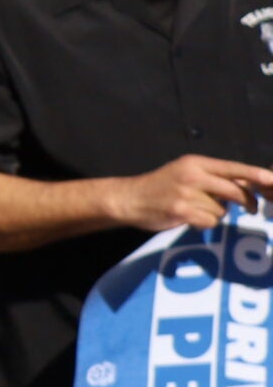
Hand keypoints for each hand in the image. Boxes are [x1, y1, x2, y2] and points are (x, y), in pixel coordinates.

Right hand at [111, 156, 272, 232]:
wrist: (129, 198)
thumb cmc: (161, 186)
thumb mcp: (185, 173)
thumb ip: (212, 177)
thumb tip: (245, 185)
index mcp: (195, 163)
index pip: (232, 168)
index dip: (255, 174)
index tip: (272, 180)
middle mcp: (192, 175)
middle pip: (234, 190)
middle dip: (247, 201)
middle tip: (251, 208)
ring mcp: (186, 194)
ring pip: (222, 209)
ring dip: (216, 213)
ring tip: (197, 210)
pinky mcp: (181, 211)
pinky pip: (209, 222)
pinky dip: (204, 223)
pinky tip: (190, 218)